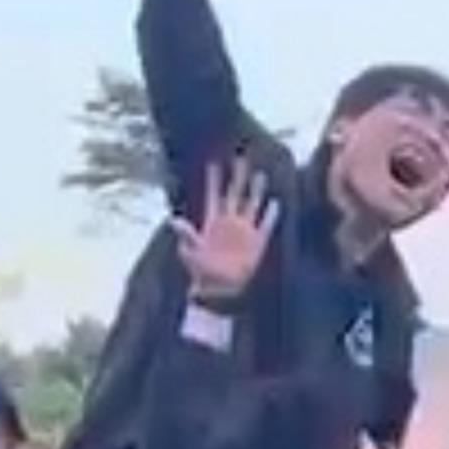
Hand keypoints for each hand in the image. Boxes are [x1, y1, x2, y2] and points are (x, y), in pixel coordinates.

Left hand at [181, 156, 277, 304]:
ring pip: (252, 205)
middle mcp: (229, 223)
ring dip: (256, 190)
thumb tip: (173, 220)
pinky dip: (271, 215)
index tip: (213, 163)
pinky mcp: (257, 243)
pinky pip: (266, 225)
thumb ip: (186, 235)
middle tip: (241, 157)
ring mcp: (244, 232)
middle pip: (235, 194)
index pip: (213, 196)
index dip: (213, 180)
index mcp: (213, 223)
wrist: (220, 291)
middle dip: (238, 176)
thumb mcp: (192, 252)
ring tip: (260, 174)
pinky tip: (275, 203)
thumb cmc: (203, 272)